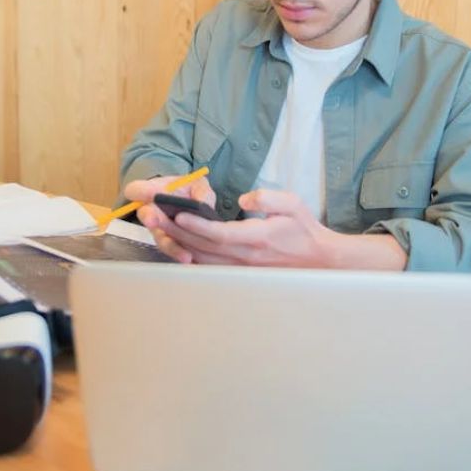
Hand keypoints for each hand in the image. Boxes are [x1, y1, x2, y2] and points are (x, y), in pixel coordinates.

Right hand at [123, 175, 216, 262]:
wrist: (195, 211)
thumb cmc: (190, 192)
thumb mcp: (198, 185)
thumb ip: (201, 192)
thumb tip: (203, 205)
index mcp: (153, 192)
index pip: (136, 189)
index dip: (139, 192)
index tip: (148, 193)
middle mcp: (152, 213)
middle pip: (145, 215)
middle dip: (149, 218)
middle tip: (153, 221)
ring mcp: (160, 231)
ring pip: (161, 239)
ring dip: (171, 246)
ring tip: (185, 255)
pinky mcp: (170, 244)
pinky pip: (172, 251)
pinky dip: (181, 256)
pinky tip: (192, 261)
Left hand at [161, 189, 337, 267]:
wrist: (317, 261)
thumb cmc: (304, 230)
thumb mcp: (293, 204)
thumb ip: (268, 198)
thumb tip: (243, 198)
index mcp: (257, 238)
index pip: (221, 234)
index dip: (197, 226)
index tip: (178, 215)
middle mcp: (244, 256)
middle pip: (203, 246)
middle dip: (175, 230)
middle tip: (152, 215)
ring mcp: (240, 268)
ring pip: (201, 258)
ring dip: (176, 242)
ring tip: (156, 226)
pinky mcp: (238, 272)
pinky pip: (207, 266)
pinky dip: (187, 256)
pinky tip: (172, 246)